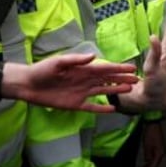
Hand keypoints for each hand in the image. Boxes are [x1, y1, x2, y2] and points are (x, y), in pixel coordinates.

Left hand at [2, 55, 138, 112]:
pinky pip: (92, 107)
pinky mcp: (75, 105)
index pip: (104, 69)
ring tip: (129, 90)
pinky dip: (102, 108)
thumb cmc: (42, 70)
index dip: (118, 69)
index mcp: (82, 69)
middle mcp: (85, 80)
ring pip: (103, 92)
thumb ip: (76, 60)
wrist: (28, 85)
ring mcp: (81, 93)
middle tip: (137, 80)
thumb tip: (93, 57)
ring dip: (116, 91)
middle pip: (107, 80)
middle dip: (122, 79)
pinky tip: (112, 109)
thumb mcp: (58, 62)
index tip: (132, 68)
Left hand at [141, 122, 165, 166]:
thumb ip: (147, 155)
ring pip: (156, 160)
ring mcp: (161, 149)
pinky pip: (155, 155)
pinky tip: (146, 161)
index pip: (154, 165)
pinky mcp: (159, 147)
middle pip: (156, 163)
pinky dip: (151, 158)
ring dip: (150, 164)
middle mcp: (162, 152)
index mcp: (160, 153)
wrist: (153, 124)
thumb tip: (147, 162)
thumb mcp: (147, 146)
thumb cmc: (150, 134)